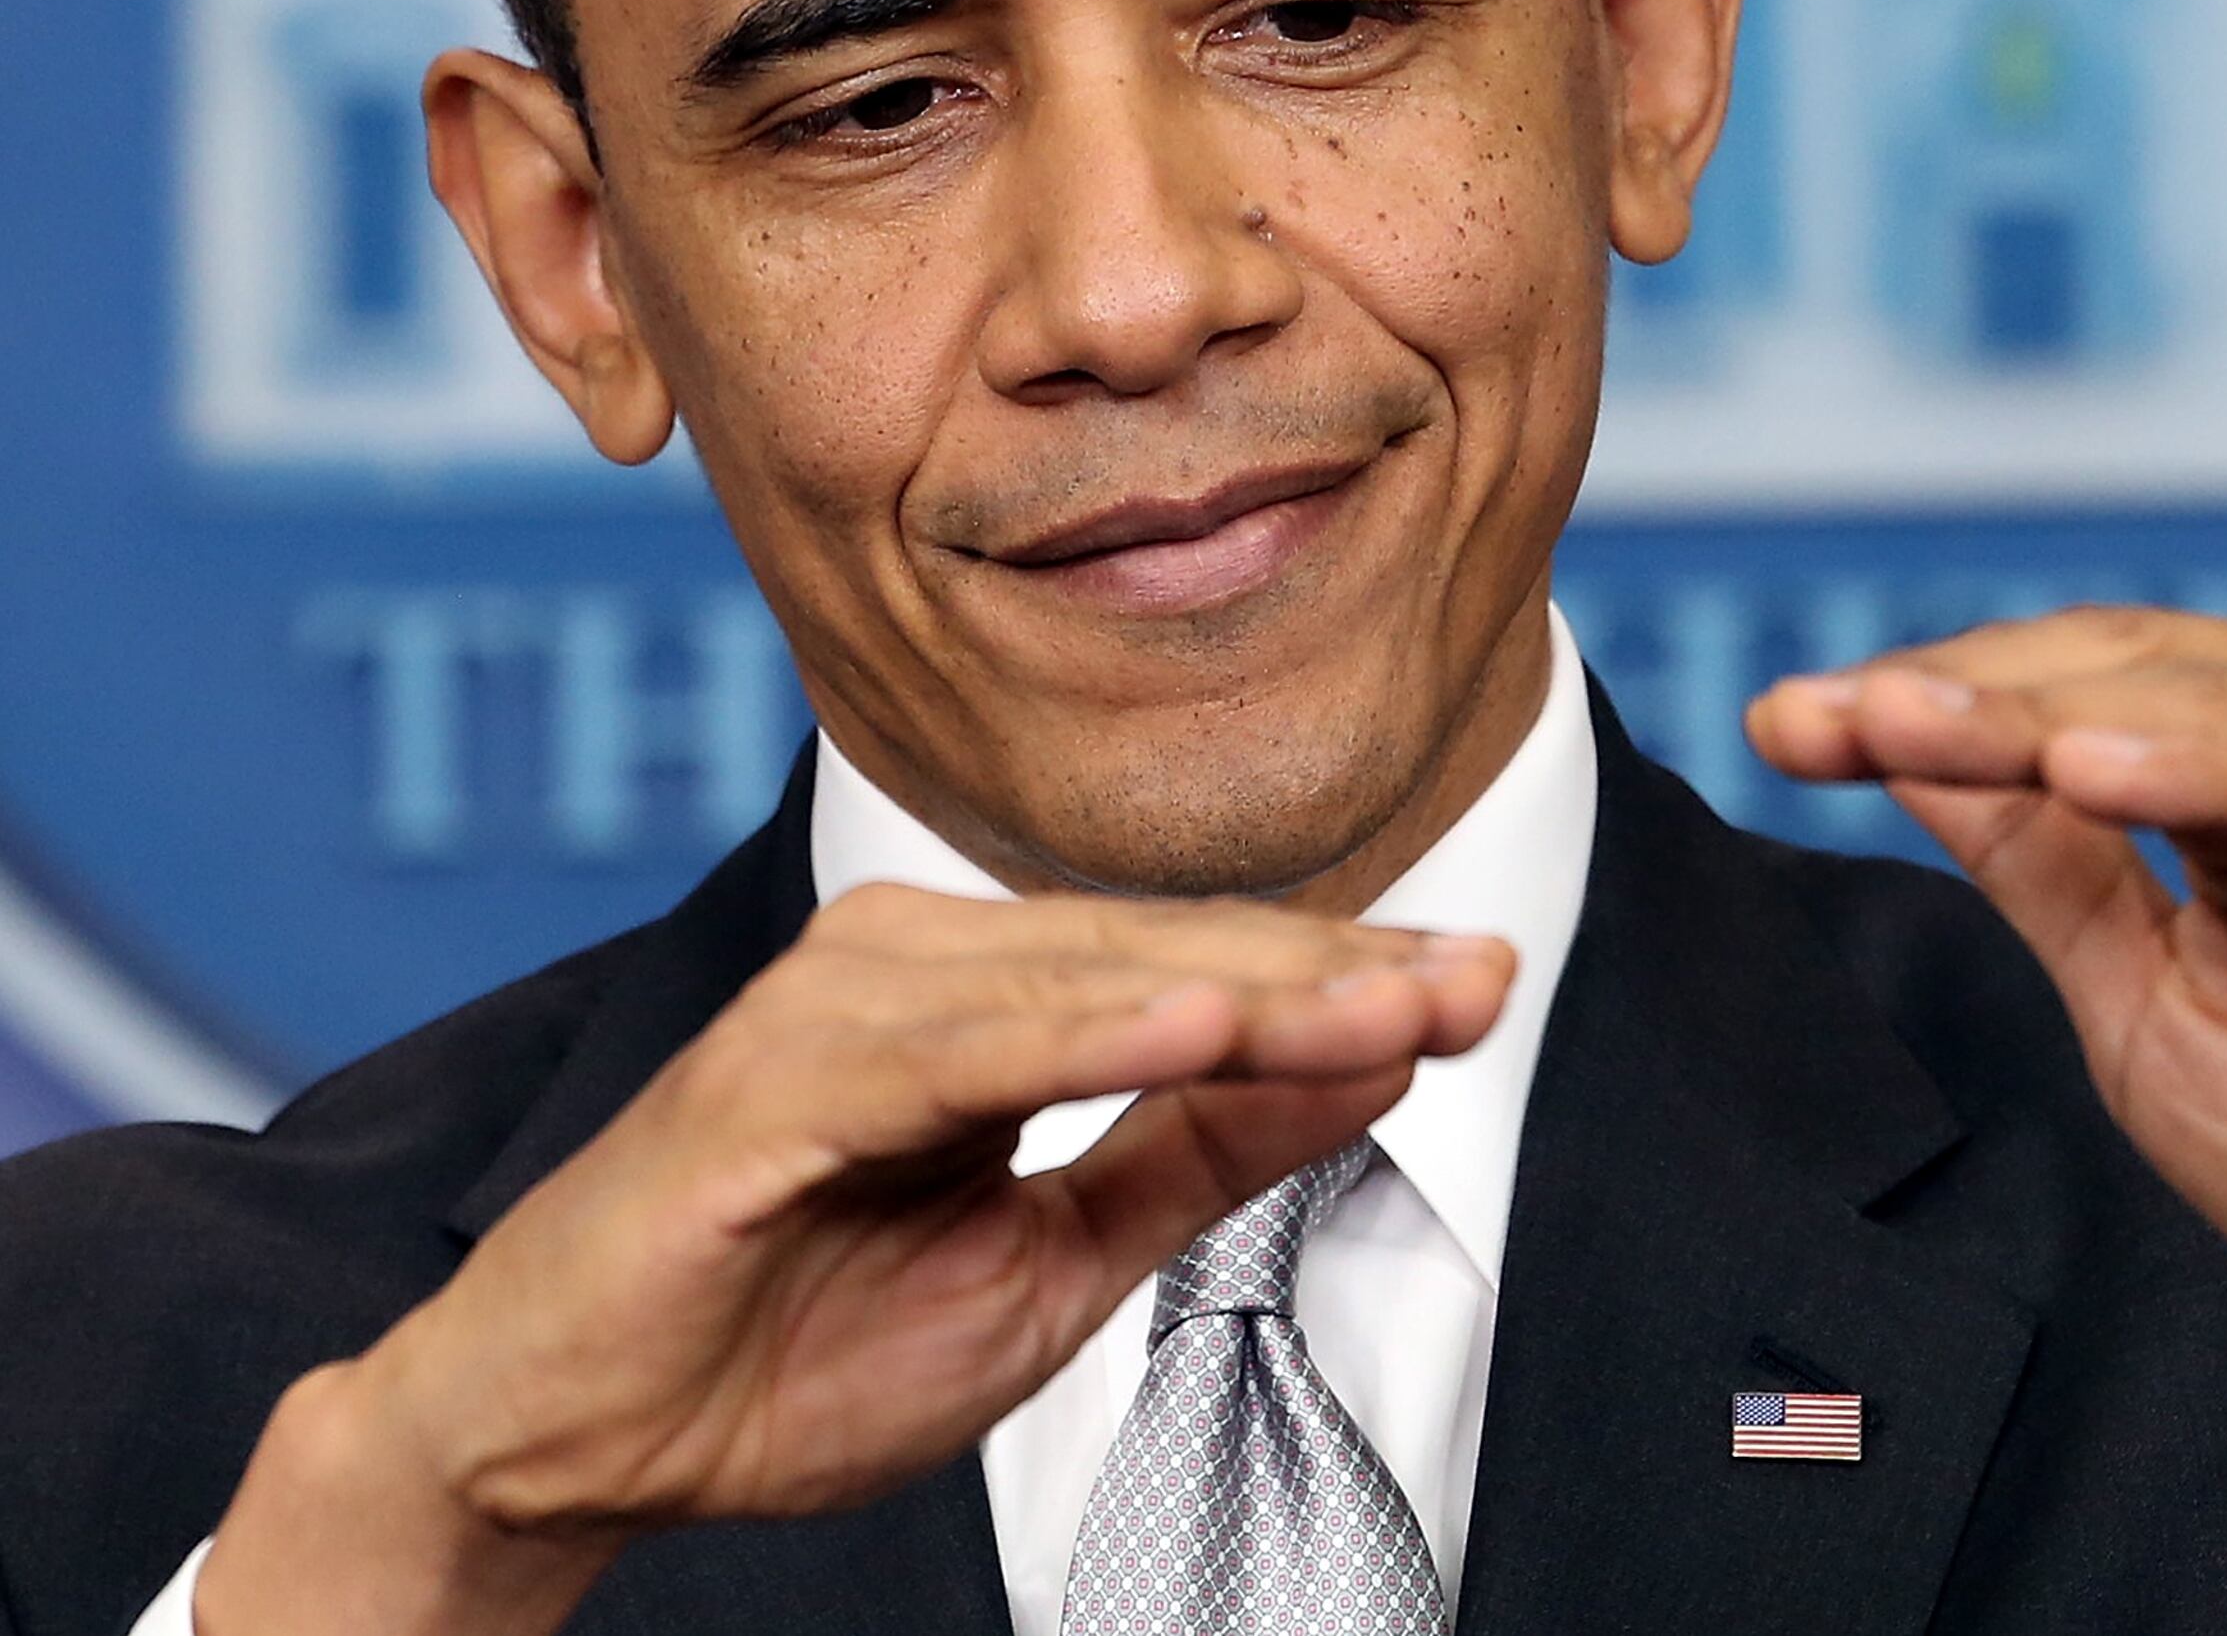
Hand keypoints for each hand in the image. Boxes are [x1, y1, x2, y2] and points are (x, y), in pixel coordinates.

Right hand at [194, 885, 1514, 1635]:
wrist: (569, 1440)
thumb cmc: (791, 1350)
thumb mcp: (1054, 1265)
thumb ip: (1198, 1154)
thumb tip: (1372, 1058)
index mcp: (988, 997)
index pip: (1201, 969)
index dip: (1347, 976)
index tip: (1490, 976)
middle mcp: (916, 963)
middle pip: (1165, 952)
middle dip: (1333, 970)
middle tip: (1480, 977)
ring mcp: (839, 1007)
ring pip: (1085, 982)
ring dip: (1247, 992)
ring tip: (1388, 1001)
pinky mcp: (769, 1081)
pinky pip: (960, 1050)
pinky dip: (1084, 1034)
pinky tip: (1199, 1027)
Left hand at [1747, 607, 2226, 1584]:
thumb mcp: (2152, 1011)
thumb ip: (2051, 872)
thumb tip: (1904, 748)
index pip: (2077, 687)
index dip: (1930, 699)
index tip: (1783, 724)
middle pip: (2133, 662)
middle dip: (1965, 687)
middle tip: (1828, 716)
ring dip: (2063, 701)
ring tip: (1918, 721)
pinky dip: (2222, 760)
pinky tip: (2098, 766)